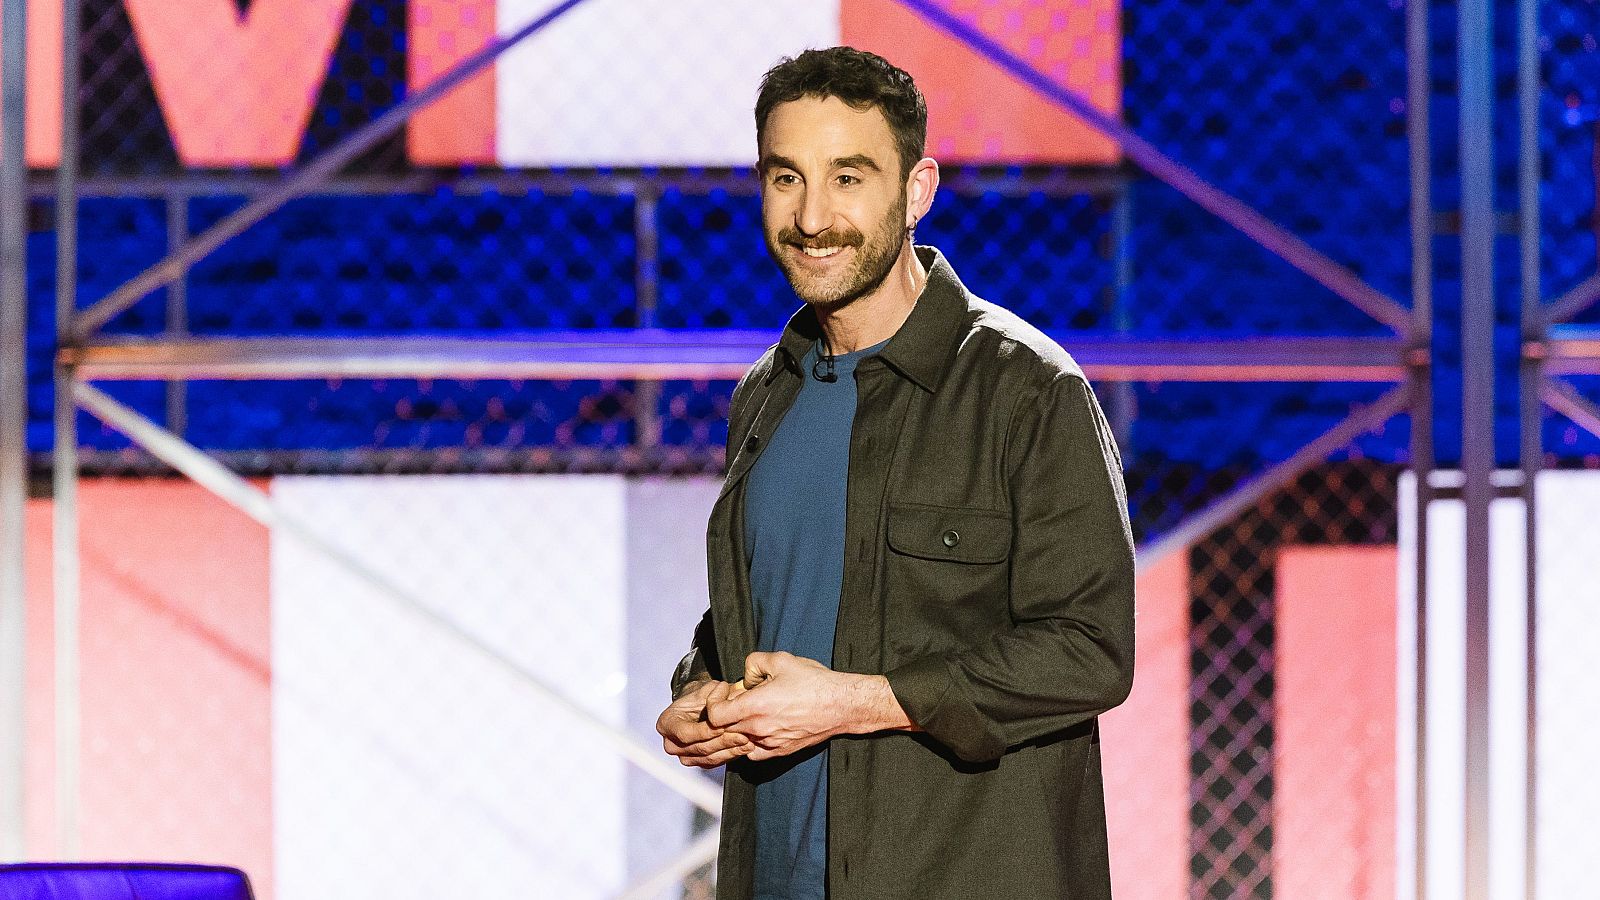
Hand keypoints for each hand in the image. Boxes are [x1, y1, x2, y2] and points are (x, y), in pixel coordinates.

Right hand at [655, 678, 751, 768]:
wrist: (700, 708)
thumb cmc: (699, 698)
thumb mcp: (705, 689)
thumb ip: (714, 691)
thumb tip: (728, 692)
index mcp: (666, 724)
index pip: (686, 733)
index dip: (705, 731)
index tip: (723, 727)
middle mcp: (672, 744)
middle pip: (699, 748)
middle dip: (723, 742)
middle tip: (742, 736)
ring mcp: (685, 756)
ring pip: (709, 758)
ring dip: (730, 751)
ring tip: (747, 743)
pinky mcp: (699, 763)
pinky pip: (716, 763)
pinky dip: (731, 756)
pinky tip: (744, 748)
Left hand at [704, 652, 913, 761]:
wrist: (841, 705)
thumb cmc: (814, 682)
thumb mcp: (781, 660)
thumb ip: (754, 663)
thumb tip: (745, 677)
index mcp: (755, 706)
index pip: (714, 716)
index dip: (713, 703)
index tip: (724, 693)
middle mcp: (758, 729)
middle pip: (723, 731)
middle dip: (724, 715)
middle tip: (735, 701)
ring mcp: (769, 743)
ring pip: (737, 743)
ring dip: (736, 729)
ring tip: (747, 714)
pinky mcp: (780, 751)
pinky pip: (753, 753)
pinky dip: (749, 742)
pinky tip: (757, 729)